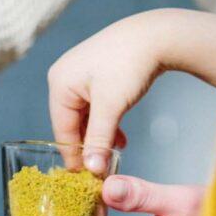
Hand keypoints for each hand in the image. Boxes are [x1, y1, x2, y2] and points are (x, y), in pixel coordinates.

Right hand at [48, 12, 169, 172]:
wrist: (155, 35)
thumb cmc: (129, 66)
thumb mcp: (111, 106)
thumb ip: (99, 139)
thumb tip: (92, 170)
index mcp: (59, 83)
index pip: (62, 131)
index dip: (75, 157)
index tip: (87, 179)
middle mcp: (63, 77)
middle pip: (72, 124)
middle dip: (90, 145)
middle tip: (105, 167)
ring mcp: (79, 74)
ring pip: (86, 116)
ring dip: (100, 135)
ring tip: (116, 151)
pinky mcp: (96, 74)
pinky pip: (95, 106)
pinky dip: (106, 121)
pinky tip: (120, 135)